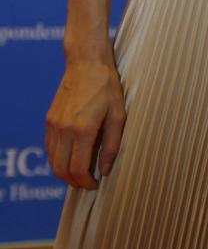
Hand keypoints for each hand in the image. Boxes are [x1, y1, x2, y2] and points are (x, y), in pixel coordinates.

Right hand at [45, 57, 126, 188]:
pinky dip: (57, 158)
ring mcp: (53, 124)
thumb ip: (112, 144)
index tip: (95, 185)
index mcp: (83, 129)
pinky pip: (49, 147)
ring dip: (63, 172)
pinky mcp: (49, 119)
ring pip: (51, 161)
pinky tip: (70, 157)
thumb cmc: (106, 86)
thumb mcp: (118, 115)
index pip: (77, 168)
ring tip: (80, 172)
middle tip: (87, 183)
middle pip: (60, 170)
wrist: (86, 63)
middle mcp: (64, 129)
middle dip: (73, 182)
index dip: (85, 182)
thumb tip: (105, 169)